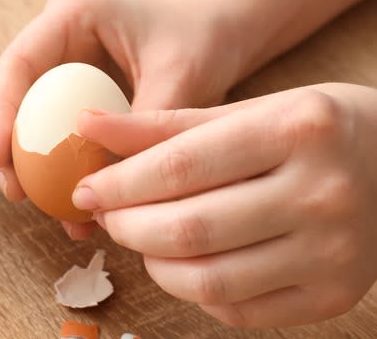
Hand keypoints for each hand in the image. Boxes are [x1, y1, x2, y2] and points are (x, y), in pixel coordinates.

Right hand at [0, 0, 244, 238]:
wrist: (218, 39)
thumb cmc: (202, 44)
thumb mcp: (181, 79)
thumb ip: (141, 124)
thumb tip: (100, 181)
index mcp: (73, 14)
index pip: (19, 62)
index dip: (0, 110)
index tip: (2, 158)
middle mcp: (53, 37)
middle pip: (1, 88)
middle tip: (12, 189)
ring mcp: (55, 64)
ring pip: (12, 111)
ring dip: (13, 157)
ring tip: (25, 199)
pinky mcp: (63, 91)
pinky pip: (39, 128)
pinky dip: (41, 164)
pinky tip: (58, 200)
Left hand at [74, 84, 376, 326]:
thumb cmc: (316, 129)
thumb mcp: (249, 109)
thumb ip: (164, 124)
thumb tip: (86, 127)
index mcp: (298, 129)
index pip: (180, 167)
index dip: (118, 184)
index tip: (86, 188)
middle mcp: (321, 193)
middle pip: (189, 229)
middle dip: (127, 227)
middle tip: (107, 214)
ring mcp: (333, 252)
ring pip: (208, 280)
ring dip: (154, 263)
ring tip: (141, 238)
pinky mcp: (333, 295)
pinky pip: (238, 310)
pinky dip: (195, 290)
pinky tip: (185, 263)